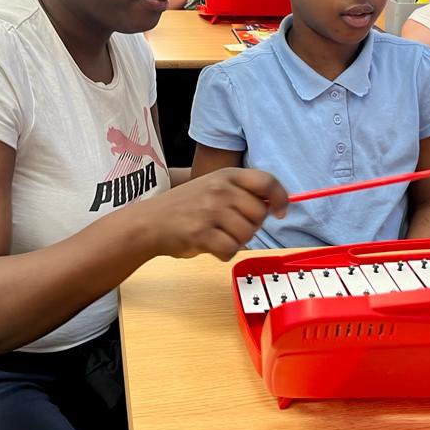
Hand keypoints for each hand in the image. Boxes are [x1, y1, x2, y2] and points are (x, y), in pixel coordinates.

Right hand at [131, 168, 287, 261]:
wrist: (149, 222)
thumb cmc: (186, 207)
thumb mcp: (213, 187)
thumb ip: (241, 192)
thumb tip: (275, 204)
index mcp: (226, 175)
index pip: (267, 181)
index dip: (280, 198)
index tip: (279, 212)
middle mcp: (220, 189)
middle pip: (259, 214)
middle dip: (251, 226)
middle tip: (231, 227)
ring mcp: (210, 211)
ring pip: (247, 234)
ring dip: (236, 241)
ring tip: (217, 235)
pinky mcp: (202, 233)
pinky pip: (231, 250)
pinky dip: (224, 254)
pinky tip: (211, 246)